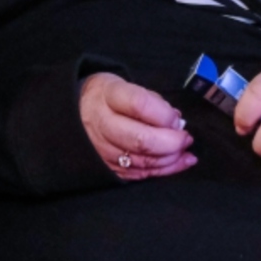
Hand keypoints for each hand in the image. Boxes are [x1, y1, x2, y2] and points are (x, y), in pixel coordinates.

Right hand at [80, 72, 195, 179]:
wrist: (74, 112)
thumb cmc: (106, 97)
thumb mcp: (124, 86)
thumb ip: (151, 101)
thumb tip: (176, 121)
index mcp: (107, 96)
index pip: (140, 105)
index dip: (164, 115)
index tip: (177, 118)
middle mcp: (102, 123)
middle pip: (142, 139)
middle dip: (172, 142)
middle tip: (186, 138)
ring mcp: (103, 149)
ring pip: (143, 160)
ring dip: (171, 158)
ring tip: (186, 151)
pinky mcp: (108, 168)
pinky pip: (140, 174)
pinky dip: (163, 170)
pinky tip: (178, 162)